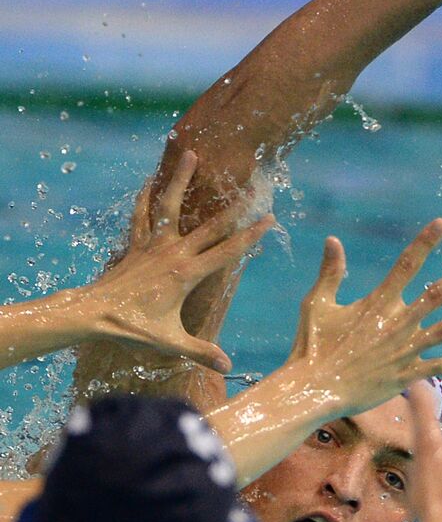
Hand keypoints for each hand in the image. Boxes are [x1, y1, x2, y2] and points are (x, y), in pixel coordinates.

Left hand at [87, 151, 273, 372]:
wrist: (91, 314)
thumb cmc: (131, 327)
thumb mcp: (170, 342)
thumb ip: (201, 351)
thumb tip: (229, 367)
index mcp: (187, 274)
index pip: (227, 251)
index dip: (251, 235)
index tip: (270, 218)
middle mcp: (173, 253)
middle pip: (209, 225)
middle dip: (234, 206)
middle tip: (252, 186)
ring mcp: (153, 245)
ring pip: (170, 206)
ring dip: (181, 179)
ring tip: (192, 154)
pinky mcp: (136, 245)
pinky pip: (141, 215)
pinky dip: (146, 197)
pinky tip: (150, 180)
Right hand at [288, 218, 441, 413]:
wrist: (314, 389)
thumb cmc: (312, 345)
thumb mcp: (317, 304)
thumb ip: (330, 272)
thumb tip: (333, 239)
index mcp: (377, 303)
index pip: (406, 265)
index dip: (425, 242)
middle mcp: (398, 323)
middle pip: (437, 294)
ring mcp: (405, 350)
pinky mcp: (406, 375)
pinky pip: (439, 367)